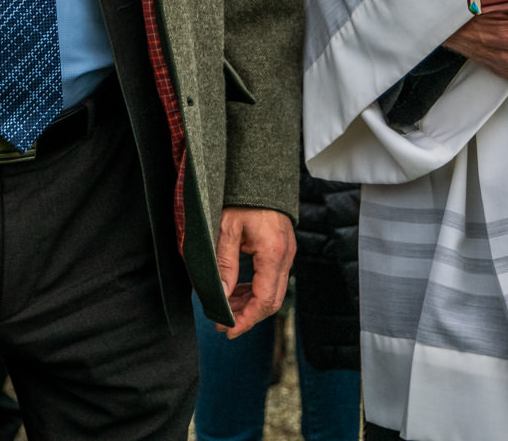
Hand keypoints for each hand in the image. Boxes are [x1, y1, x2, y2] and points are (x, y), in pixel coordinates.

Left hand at [214, 206, 294, 338]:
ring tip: (226, 309)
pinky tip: (237, 293)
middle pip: (271, 300)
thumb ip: (224, 264)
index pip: (264, 299)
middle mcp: (285, 257)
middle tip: (223, 324)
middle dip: (247, 316)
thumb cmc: (243, 198)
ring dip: (249, 304)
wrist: (259, 177)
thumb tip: (221, 296)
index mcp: (273, 253)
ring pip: (272, 291)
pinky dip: (254, 290)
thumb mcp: (226, 229)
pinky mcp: (281, 251)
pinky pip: (271, 279)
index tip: (228, 330)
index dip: (246, 319)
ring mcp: (286, 254)